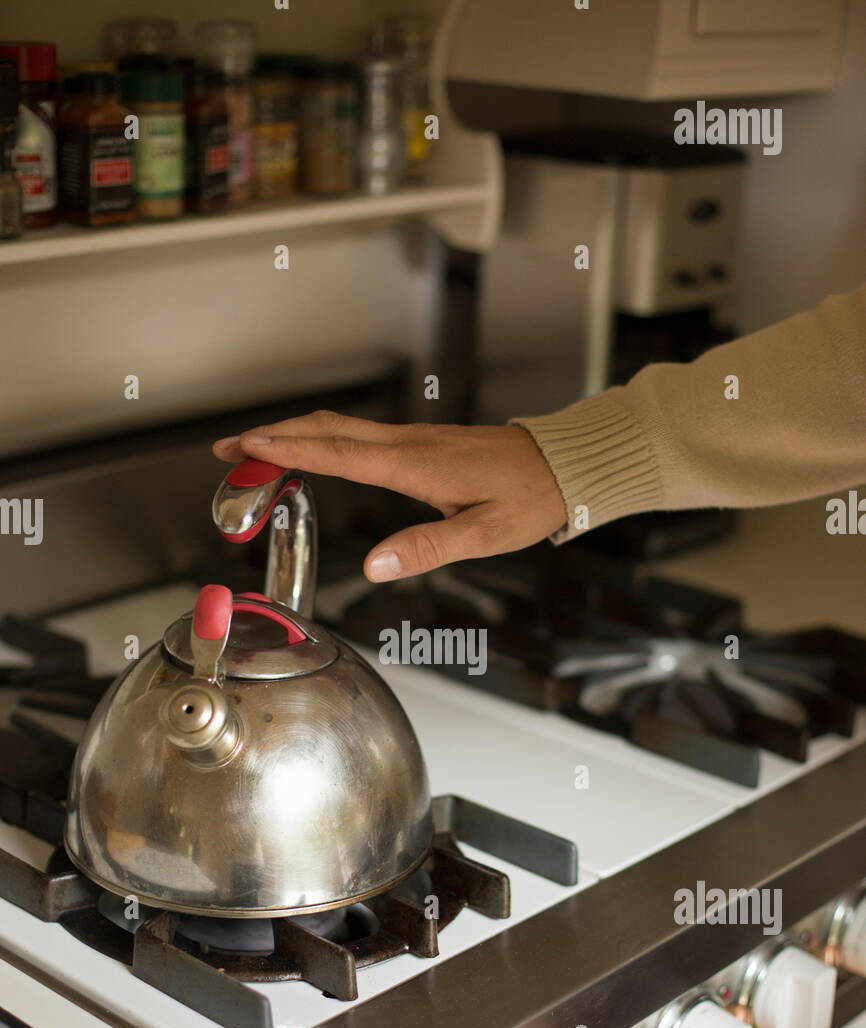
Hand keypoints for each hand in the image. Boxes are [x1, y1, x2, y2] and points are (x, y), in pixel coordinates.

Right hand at [213, 412, 566, 581]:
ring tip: (251, 450)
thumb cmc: (529, 498)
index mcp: (420, 466)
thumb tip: (377, 566)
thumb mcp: (486, 535)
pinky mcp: (417, 444)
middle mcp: (410, 444)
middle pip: (328, 430)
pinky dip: (318, 439)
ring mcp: (412, 439)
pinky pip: (356, 435)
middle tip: (228, 450)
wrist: (562, 465)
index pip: (342, 454)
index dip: (291, 450)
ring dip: (291, 435)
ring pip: (339, 428)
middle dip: (273, 436)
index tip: (248, 448)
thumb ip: (429, 548)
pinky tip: (306, 450)